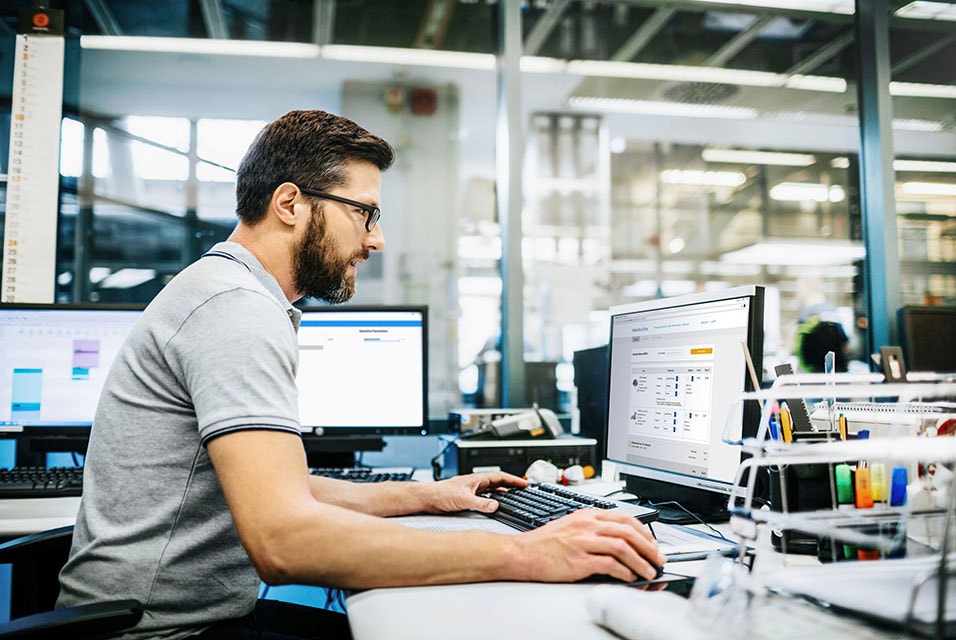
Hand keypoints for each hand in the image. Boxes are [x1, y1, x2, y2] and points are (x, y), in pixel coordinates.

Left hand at [422, 471, 527, 513]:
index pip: (500, 476)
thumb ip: (480, 504)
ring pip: (491, 488)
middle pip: (497, 481)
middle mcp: (475, 483)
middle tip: (522, 488)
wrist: (427, 498)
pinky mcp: (466, 497)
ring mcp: (471, 490)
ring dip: (502, 491)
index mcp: (476, 479)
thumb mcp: (463, 500)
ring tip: (513, 495)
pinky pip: (484, 496)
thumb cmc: (440, 494)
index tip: (524, 483)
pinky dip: (492, 498)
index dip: (513, 479)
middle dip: (511, 484)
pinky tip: (493, 504)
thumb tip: (495, 506)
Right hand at [512, 509, 665, 582]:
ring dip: (641, 561)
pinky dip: (624, 571)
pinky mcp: (579, 560)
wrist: (522, 553)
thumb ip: (593, 529)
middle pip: (628, 531)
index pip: (624, 518)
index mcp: (586, 515)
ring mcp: (583, 542)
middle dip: (649, 546)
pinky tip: (629, 577)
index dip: (643, 531)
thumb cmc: (543, 543)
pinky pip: (610, 564)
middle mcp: (587, 525)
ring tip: (649, 571)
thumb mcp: (570, 526)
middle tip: (658, 558)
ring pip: (623, 547)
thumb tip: (618, 541)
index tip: (652, 542)